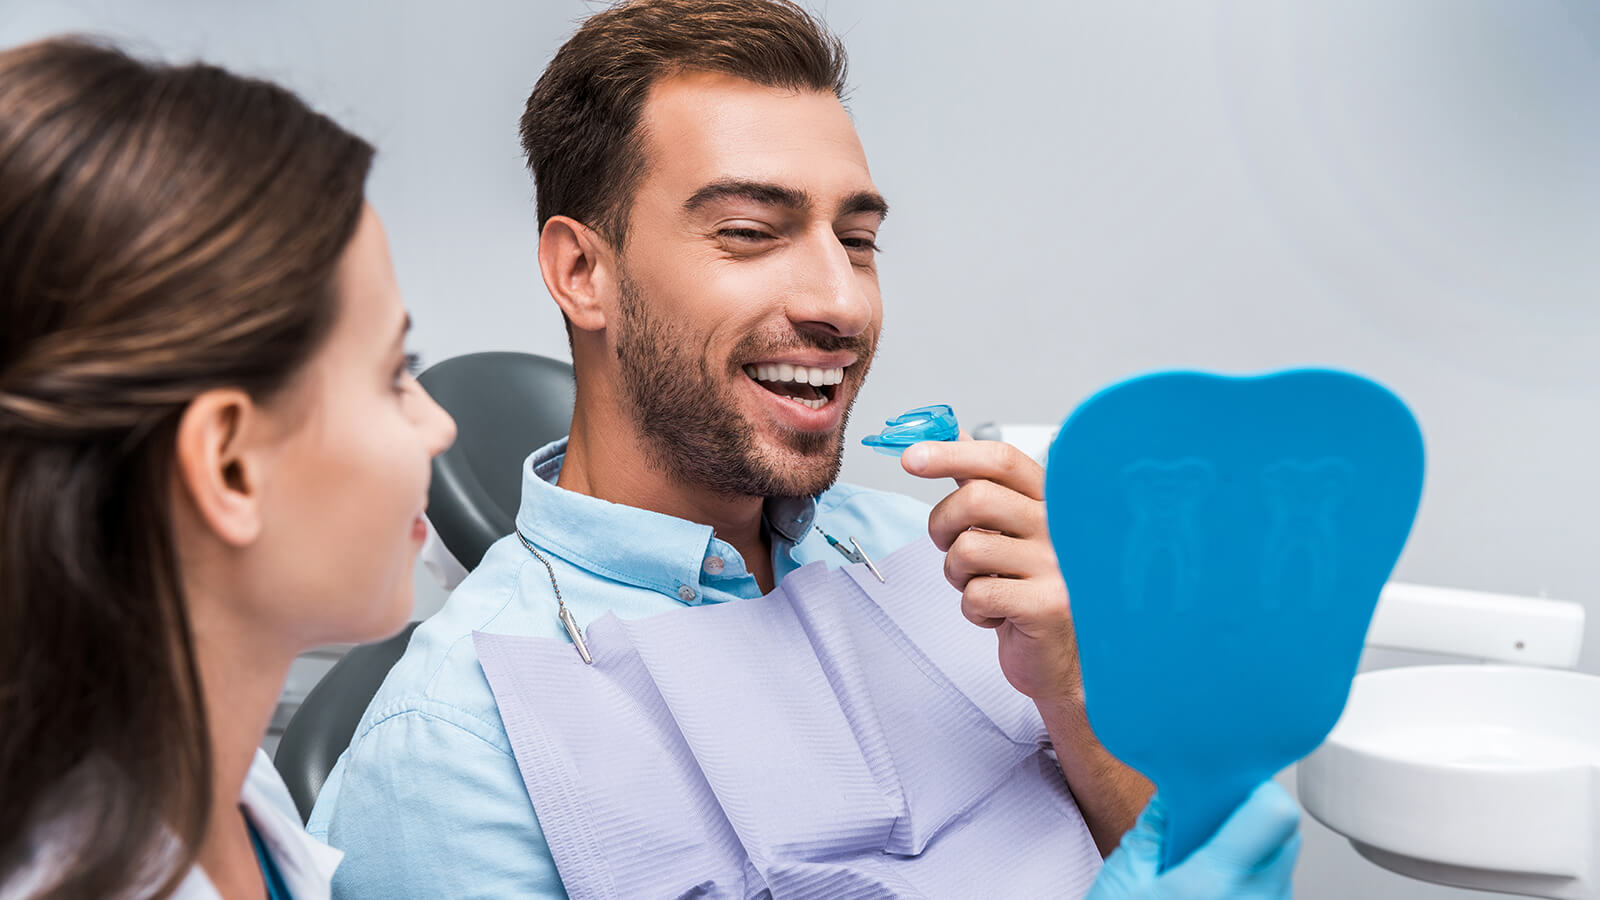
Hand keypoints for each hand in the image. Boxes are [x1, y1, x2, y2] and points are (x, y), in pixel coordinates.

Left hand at [901, 437, 1080, 707]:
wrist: (1060, 656)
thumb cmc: (1029, 587)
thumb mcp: (1008, 528)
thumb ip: (983, 480)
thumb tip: (951, 433)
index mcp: (1049, 500)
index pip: (1001, 459)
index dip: (951, 452)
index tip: (911, 457)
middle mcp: (1059, 527)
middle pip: (976, 498)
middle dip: (942, 524)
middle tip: (949, 545)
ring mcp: (1057, 565)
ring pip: (968, 549)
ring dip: (957, 574)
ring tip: (982, 585)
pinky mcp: (1048, 605)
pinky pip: (977, 594)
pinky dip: (972, 608)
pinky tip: (996, 613)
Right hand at [1087, 782, 1301, 899]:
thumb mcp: (1126, 876)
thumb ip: (1158, 826)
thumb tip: (1179, 790)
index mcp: (1218, 882)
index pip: (1274, 812)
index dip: (1253, 788)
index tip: (1228, 783)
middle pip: (1285, 832)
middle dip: (1251, 815)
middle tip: (1208, 820)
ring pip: (1283, 861)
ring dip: (1254, 848)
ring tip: (1204, 861)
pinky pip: (1274, 889)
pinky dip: (1252, 877)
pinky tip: (1213, 886)